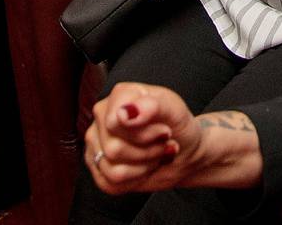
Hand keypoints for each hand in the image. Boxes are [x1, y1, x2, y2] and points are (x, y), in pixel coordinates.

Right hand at [86, 84, 202, 195]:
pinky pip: (112, 184)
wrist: (184, 150)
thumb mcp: (174, 110)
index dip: (145, 133)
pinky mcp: (99, 169)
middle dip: (148, 152)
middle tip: (162, 143)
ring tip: (155, 154)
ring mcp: (97, 144)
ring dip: (144, 166)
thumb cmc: (177, 125)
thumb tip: (124, 113)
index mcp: (118, 97)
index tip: (165, 129)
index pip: (115, 122)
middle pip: (114, 149)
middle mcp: (102, 118)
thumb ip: (151, 105)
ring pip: (113, 170)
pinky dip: (136, 180)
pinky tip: (144, 167)